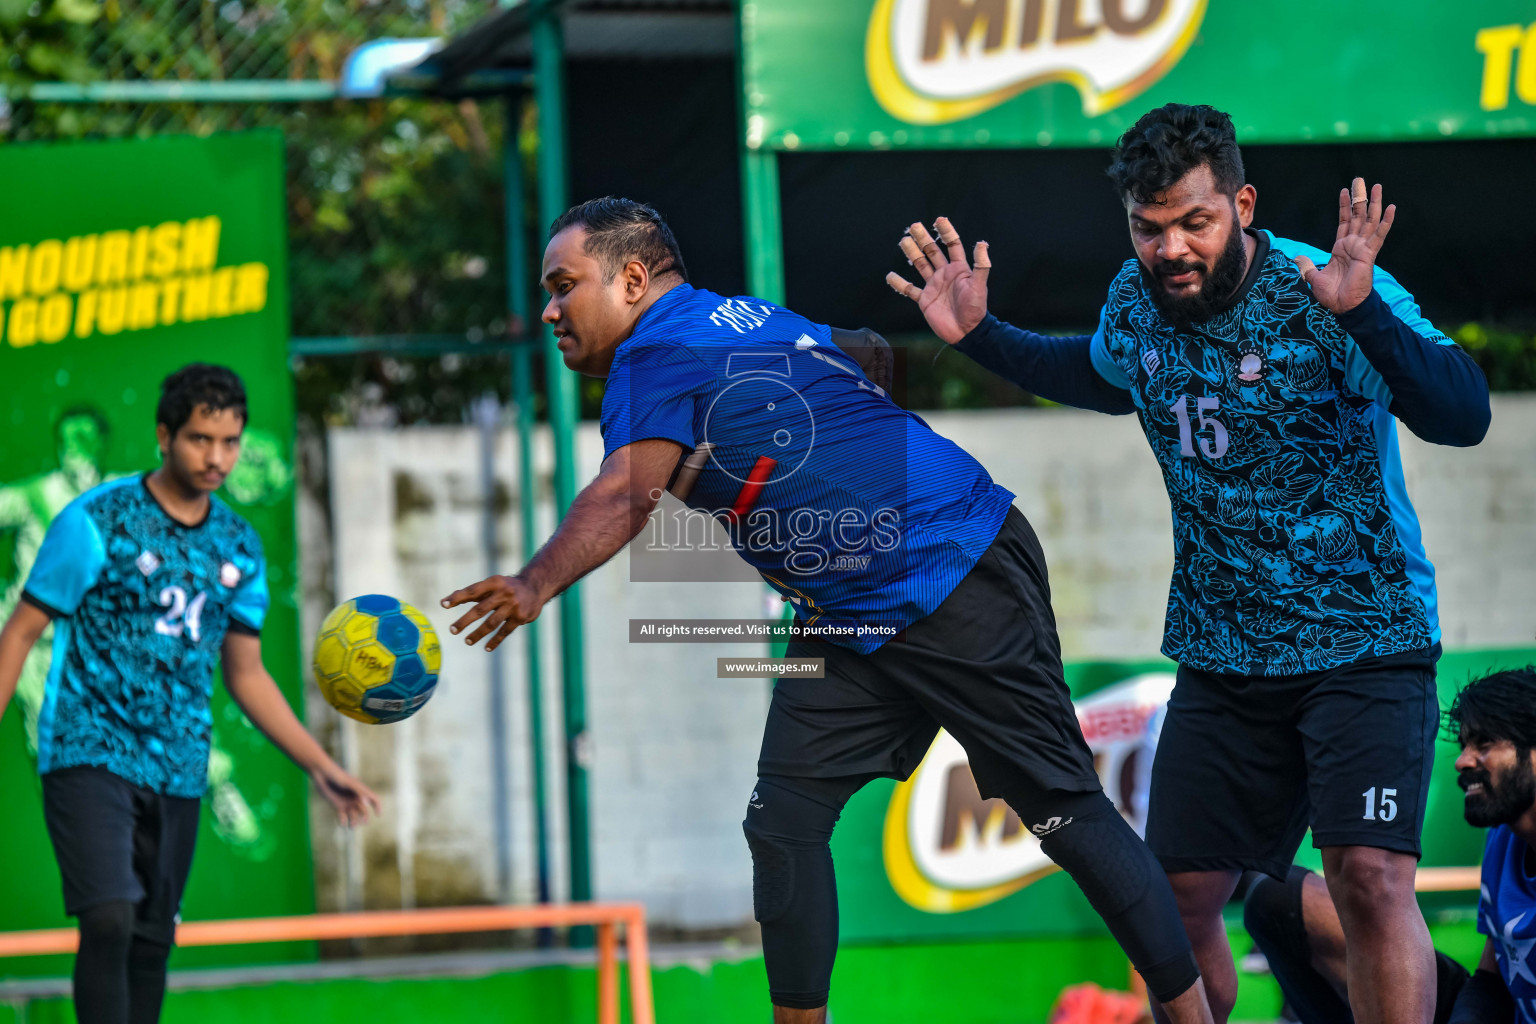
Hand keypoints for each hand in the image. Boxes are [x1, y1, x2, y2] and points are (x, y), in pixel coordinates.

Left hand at [310, 760, 379, 827]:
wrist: (322, 774)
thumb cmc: (337, 776)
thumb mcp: (349, 783)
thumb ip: (358, 792)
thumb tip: (367, 803)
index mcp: (361, 791)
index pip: (374, 799)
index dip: (378, 807)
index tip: (378, 815)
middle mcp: (356, 797)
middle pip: (364, 810)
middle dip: (365, 817)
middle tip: (363, 822)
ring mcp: (347, 802)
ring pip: (354, 815)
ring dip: (354, 821)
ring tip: (351, 826)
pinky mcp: (338, 805)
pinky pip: (343, 816)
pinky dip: (344, 821)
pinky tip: (342, 823)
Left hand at [441, 574, 543, 651]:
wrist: (535, 587)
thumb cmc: (506, 587)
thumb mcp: (492, 584)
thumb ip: (473, 593)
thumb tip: (446, 601)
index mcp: (494, 582)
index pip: (472, 591)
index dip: (457, 597)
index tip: (443, 604)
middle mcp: (503, 593)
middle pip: (480, 609)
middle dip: (465, 621)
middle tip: (452, 630)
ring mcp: (513, 606)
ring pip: (492, 623)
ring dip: (478, 633)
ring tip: (467, 641)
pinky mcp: (520, 617)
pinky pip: (505, 631)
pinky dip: (495, 641)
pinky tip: (487, 648)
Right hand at [885, 217, 990, 344]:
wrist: (966, 332)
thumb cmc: (975, 309)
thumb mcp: (978, 285)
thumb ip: (980, 265)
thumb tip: (982, 243)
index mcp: (958, 269)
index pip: (952, 245)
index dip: (946, 232)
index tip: (939, 219)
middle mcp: (945, 274)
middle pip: (932, 252)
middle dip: (923, 238)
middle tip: (913, 226)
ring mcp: (933, 286)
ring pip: (920, 265)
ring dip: (912, 253)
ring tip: (903, 241)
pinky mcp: (924, 299)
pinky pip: (909, 289)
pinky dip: (899, 284)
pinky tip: (890, 276)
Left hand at [1293, 177, 1394, 314]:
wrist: (1343, 306)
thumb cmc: (1332, 294)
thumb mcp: (1314, 278)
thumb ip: (1307, 266)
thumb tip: (1297, 257)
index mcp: (1341, 248)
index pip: (1344, 221)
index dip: (1344, 206)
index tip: (1345, 191)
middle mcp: (1353, 244)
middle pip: (1358, 215)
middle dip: (1359, 198)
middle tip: (1361, 180)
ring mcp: (1363, 247)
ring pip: (1369, 220)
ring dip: (1373, 203)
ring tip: (1376, 186)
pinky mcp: (1369, 254)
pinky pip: (1379, 234)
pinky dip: (1386, 221)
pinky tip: (1391, 207)